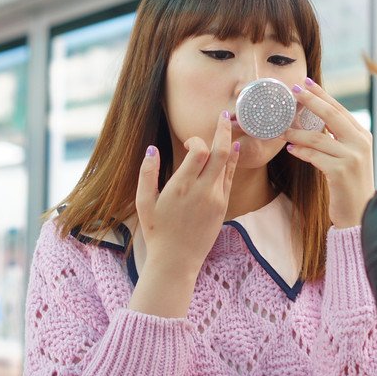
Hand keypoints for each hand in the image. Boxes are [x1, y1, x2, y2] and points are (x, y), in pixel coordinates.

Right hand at [134, 111, 239, 280]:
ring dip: (228, 142)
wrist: (177, 261)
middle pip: (220, 152)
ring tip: (228, 125)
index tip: (188, 143)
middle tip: (224, 114)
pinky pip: (229, 177)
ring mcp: (216, 198)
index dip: (196, 140)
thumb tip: (151, 148)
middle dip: (223, 130)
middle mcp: (202, 191)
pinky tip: (233, 149)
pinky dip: (232, 161)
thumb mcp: (143, 203)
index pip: (199, 151)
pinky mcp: (223, 206)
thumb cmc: (157, 231)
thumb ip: (147, 173)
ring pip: (227, 163)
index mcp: (180, 187)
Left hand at [281, 78, 373, 228]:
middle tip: (293, 89)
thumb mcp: (350, 156)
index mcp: (362, 136)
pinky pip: (314, 156)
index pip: (340, 109)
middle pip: (331, 115)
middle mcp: (360, 143)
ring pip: (318, 137)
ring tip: (282, 128)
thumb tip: (317, 119)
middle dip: (311, 100)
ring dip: (297, 131)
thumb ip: (338, 138)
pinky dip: (300, 150)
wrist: (359, 214)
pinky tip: (290, 148)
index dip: (322, 95)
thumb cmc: (349, 185)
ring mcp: (351, 157)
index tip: (306, 82)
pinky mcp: (340, 172)